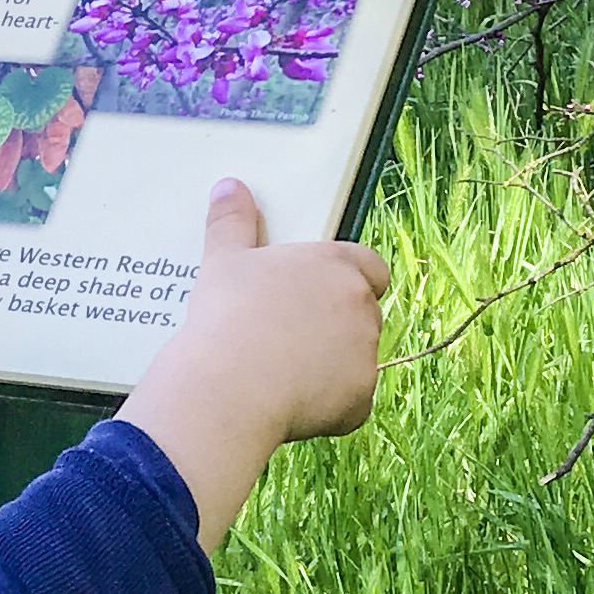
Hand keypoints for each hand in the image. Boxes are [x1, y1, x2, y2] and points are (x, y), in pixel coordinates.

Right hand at [117, 177, 390, 554]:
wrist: (228, 387)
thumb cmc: (227, 316)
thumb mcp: (223, 261)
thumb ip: (233, 221)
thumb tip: (229, 186)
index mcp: (337, 265)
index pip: (370, 266)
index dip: (350, 280)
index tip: (318, 294)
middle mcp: (362, 307)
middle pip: (363, 314)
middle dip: (337, 324)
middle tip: (289, 335)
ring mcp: (366, 355)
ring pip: (357, 360)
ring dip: (333, 365)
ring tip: (282, 371)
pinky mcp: (360, 400)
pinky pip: (351, 403)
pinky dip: (329, 407)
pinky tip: (291, 404)